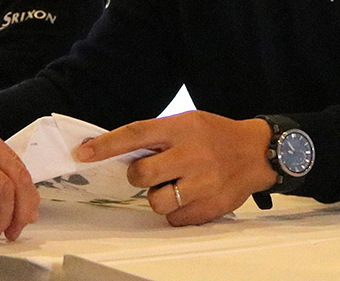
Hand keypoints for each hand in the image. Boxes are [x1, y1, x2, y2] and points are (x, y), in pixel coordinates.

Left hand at [74, 111, 274, 225]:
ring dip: (158, 196)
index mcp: (180, 128)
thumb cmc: (215, 135)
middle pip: (140, 174)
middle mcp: (189, 155)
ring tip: (175, 184)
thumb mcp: (187, 121)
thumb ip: (158, 135)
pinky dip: (176, 210)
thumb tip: (121, 152)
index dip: (106, 145)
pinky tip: (190, 195)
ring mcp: (201, 183)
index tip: (82, 153)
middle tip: (151, 171)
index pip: (135, 134)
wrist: (256, 153)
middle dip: (138, 175)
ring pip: (156, 201)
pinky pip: (175, 219)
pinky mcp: (209, 207)